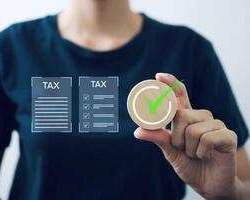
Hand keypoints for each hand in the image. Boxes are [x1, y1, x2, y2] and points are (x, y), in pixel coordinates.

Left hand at [134, 73, 237, 198]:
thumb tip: (137, 131)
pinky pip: (207, 139)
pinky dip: (202, 153)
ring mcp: (215, 124)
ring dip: (189, 148)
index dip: (170, 84)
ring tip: (195, 153)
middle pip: (181, 115)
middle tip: (182, 148)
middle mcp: (201, 116)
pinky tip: (206, 155)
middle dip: (176, 137)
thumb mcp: (169, 151)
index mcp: (186, 117)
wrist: (208, 185)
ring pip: (193, 130)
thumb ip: (157, 138)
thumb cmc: (189, 164)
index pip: (179, 96)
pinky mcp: (227, 135)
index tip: (158, 76)